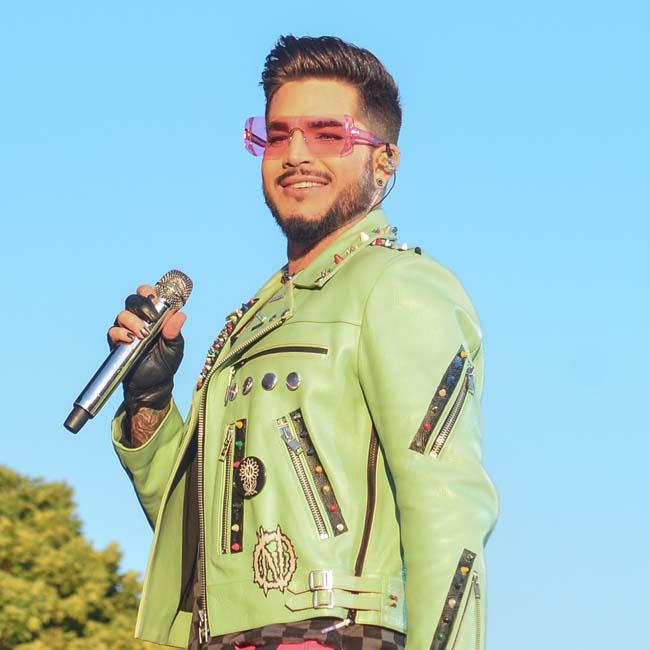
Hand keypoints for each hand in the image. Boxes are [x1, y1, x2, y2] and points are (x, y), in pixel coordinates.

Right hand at [108, 284, 186, 412]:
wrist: (152, 386)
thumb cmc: (165, 364)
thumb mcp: (175, 348)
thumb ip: (175, 332)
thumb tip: (180, 314)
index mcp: (155, 316)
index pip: (149, 294)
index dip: (150, 291)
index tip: (157, 298)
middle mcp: (139, 319)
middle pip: (133, 300)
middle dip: (142, 305)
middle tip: (152, 317)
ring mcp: (126, 329)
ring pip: (123, 314)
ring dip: (133, 321)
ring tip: (143, 335)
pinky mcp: (116, 342)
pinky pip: (113, 331)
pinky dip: (120, 333)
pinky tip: (130, 340)